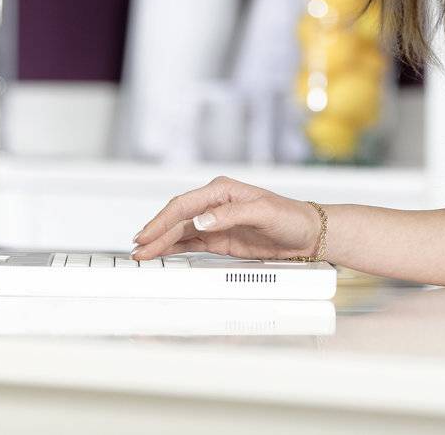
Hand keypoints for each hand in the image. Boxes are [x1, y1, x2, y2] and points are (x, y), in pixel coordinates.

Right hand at [131, 176, 319, 261]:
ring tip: (142, 254)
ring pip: (180, 232)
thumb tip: (200, 221)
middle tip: (138, 249)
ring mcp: (215, 222)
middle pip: (177, 219)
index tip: (148, 234)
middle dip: (156, 233)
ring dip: (161, 242)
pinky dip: (174, 249)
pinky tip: (161, 254)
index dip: (162, 220)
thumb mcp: (263, 212)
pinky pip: (191, 243)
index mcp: (222, 191)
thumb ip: (230, 215)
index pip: (184, 205)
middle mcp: (215, 204)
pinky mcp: (219, 239)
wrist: (306, 234)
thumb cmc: (290, 217)